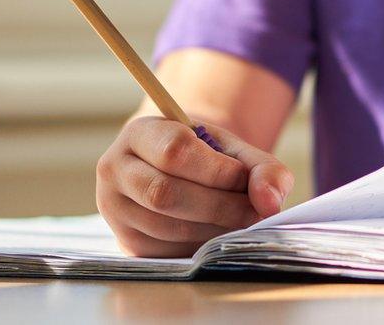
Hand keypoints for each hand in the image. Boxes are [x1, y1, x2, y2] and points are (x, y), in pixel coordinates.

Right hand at [96, 116, 293, 256]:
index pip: (174, 151)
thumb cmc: (204, 158)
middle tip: (253, 211)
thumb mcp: (232, 150)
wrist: (175, 174)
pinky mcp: (126, 241)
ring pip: (167, 226)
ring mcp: (114, 209)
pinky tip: (216, 234)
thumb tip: (270, 203)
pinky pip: (167, 250)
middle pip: (165, 193)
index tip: (242, 178)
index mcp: (139, 133)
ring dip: (213, 229)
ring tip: (238, 222)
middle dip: (219, 206)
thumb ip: (261, 168)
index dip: (215, 170)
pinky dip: (200, 245)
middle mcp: (114, 169)